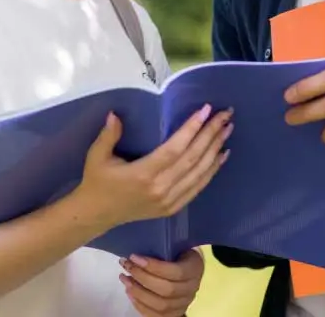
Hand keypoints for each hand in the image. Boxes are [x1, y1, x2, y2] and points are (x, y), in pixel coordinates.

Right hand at [72, 105, 232, 231]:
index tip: (205, 110)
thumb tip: (115, 114)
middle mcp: (161, 188)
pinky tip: (221, 155)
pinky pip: (198, 187)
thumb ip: (108, 135)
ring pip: (199, 172)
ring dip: (215, 149)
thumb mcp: (96, 156)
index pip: (175, 148)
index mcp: (144, 174)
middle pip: (193, 158)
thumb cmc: (97, 181)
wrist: (97, 214)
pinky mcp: (173, 207)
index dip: (192, 129)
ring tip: (228, 129)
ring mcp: (169, 200)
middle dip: (211, 134)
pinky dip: (212, 170)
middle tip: (225, 115)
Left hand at [120, 249, 204, 316]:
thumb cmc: (177, 252)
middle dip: (142, 278)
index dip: (153, 266)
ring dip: (138, 292)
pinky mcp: (174, 313)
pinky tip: (129, 292)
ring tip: (124, 278)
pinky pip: (156, 316)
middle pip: (167, 290)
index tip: (134, 256)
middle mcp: (192, 288)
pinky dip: (140, 305)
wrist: (186, 266)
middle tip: (126, 265)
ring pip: (161, 305)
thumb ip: (161, 246)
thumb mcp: (174, 244)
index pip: (176, 272)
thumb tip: (136, 246)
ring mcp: (184, 303)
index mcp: (194, 268)